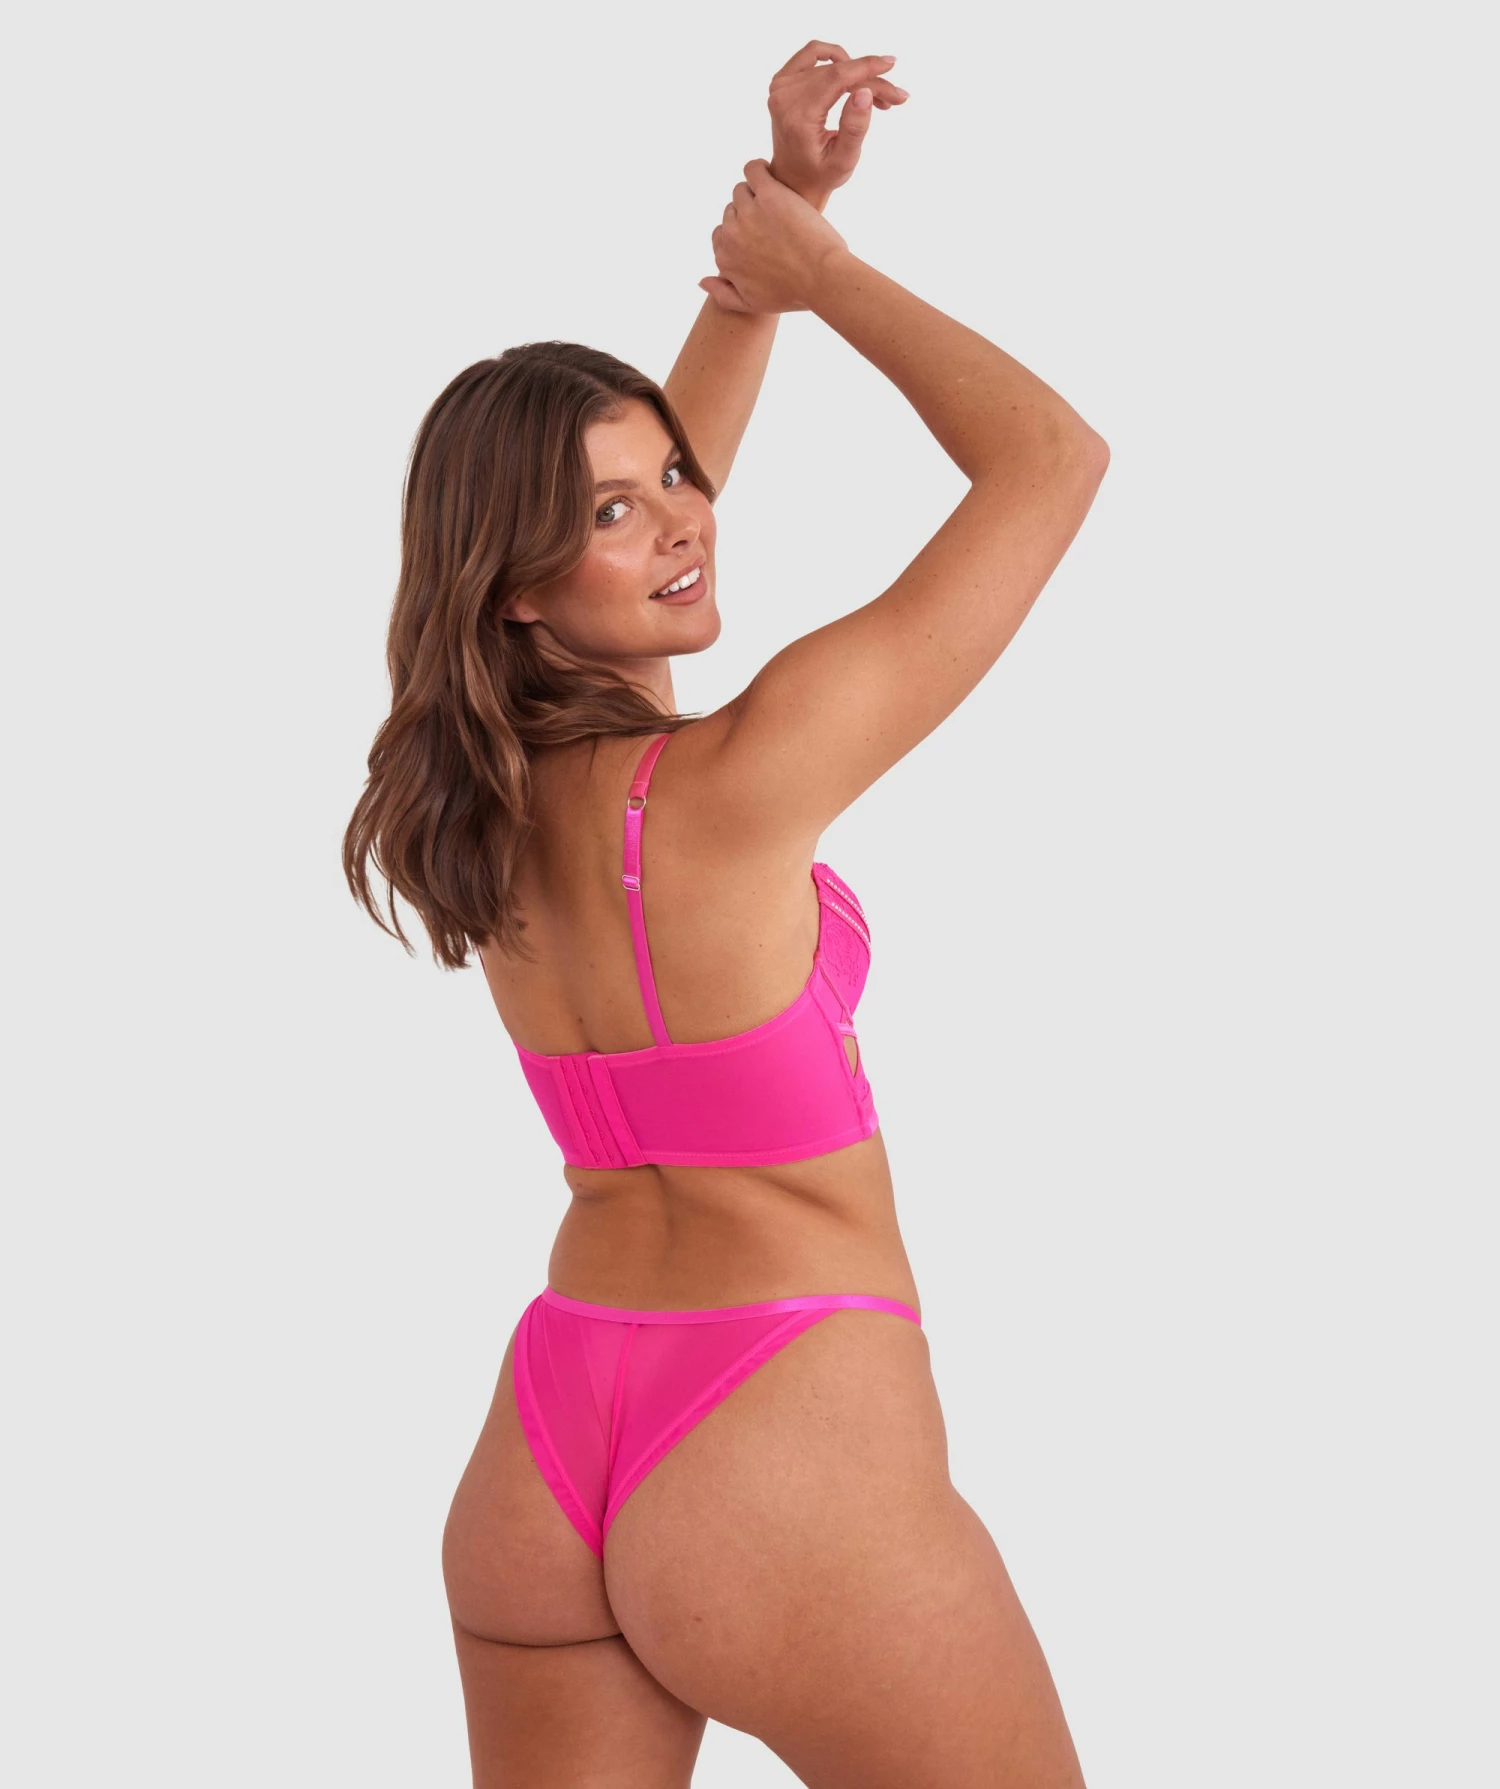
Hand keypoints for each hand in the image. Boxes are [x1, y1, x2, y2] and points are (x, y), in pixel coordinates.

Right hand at [699, 160, 848, 316]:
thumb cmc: (793, 294)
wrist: (822, 278)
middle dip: (749, 214)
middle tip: (774, 221)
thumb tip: (701, 280)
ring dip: (756, 193)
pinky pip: (753, 169)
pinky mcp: (769, 194)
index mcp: (726, 259)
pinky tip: (772, 177)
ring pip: (741, 190)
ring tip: (777, 201)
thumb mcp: (753, 305)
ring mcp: (749, 212)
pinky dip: (759, 169)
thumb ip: (724, 295)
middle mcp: (732, 235)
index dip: (741, 233)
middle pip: (731, 211)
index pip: (721, 235)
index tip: (762, 236)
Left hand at [766, 41, 908, 209]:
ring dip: (856, 73)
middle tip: (893, 97)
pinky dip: (836, 59)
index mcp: (798, 117)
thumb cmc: (821, 174)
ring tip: (874, 95)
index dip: (866, 67)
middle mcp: (784, 96)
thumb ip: (854, 128)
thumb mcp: (843, 161)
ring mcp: (780, 86)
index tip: (891, 65)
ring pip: (829, 63)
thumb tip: (864, 91)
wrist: (793, 180)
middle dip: (869, 80)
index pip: (837, 78)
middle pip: (837, 72)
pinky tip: (851, 75)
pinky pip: (813, 53)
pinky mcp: (782, 80)